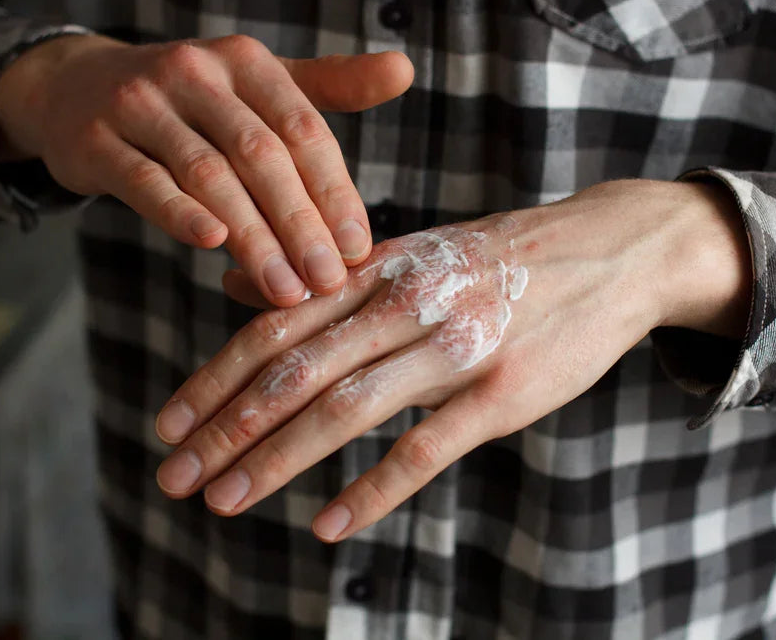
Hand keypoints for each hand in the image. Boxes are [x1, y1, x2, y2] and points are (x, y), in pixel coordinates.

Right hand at [0, 34, 413, 303]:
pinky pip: (144, 181)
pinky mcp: (96, 140)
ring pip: (208, 175)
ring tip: (284, 289)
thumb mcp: (259, 84)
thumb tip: (406, 70)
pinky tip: (211, 246)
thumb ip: (330, 85)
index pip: (303, 130)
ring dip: (252, 236)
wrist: (77, 89)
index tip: (358, 248)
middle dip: (300, 224)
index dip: (334, 191)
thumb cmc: (192, 101)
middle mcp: (196, 72)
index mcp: (247, 63)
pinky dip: (178, 213)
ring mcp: (141, 103)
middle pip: (261, 155)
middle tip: (328, 281)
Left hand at [153, 179, 751, 540]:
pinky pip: (425, 448)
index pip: (276, 326)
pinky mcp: (502, 392)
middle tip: (173, 477)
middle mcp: (405, 302)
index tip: (167, 424)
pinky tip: (326, 525)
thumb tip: (235, 289)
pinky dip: (371, 489)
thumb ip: (328, 278)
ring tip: (225, 501)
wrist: (608, 250)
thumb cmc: (500, 259)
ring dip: (276, 459)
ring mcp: (455, 346)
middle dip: (226, 428)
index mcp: (378, 268)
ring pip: (346, 408)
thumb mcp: (412, 251)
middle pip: (295, 371)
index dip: (215, 378)